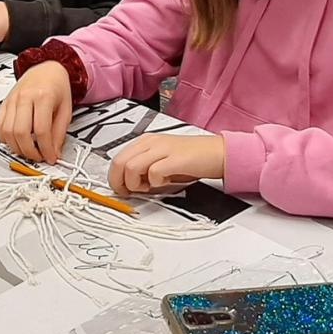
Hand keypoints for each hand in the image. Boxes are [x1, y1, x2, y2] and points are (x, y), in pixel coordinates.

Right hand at [0, 61, 72, 163]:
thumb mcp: (66, 109)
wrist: (46, 69)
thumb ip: (60, 132)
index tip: (50, 157)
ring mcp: (12, 100)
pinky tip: (14, 141)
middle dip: (29, 151)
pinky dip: (4, 138)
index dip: (45, 149)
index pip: (41, 130)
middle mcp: (24, 97)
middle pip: (20, 132)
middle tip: (38, 157)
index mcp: (43, 96)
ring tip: (27, 151)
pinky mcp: (4, 103)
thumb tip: (54, 152)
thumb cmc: (57, 86)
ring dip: (16, 147)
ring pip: (6, 131)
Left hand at [108, 135, 225, 195]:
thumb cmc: (190, 158)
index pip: (117, 158)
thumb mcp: (161, 160)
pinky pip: (154, 172)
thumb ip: (143, 168)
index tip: (121, 188)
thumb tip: (126, 184)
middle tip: (130, 191)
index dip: (115, 177)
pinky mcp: (175, 159)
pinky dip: (155, 183)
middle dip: (119, 182)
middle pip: (120, 162)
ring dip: (136, 183)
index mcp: (146, 141)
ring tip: (149, 186)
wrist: (217, 153)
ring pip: (131, 167)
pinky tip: (165, 182)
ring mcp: (163, 149)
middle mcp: (152, 142)